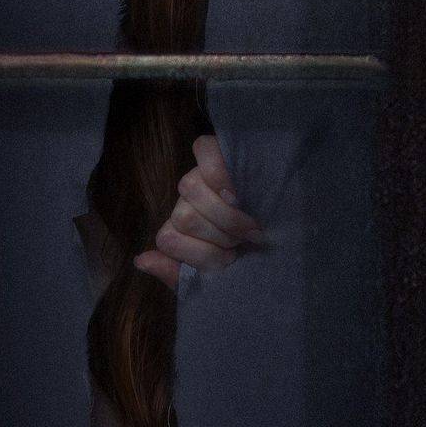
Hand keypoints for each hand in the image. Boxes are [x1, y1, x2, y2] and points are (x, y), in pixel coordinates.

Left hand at [133, 134, 264, 291]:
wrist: (284, 238)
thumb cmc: (250, 258)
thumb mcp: (217, 277)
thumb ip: (178, 274)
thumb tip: (141, 260)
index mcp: (180, 230)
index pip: (167, 239)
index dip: (200, 254)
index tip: (231, 260)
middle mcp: (187, 202)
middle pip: (182, 217)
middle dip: (218, 236)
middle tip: (243, 242)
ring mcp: (201, 175)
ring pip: (189, 188)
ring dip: (225, 214)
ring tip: (249, 224)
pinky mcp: (220, 153)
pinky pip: (204, 149)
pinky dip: (218, 173)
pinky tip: (236, 192)